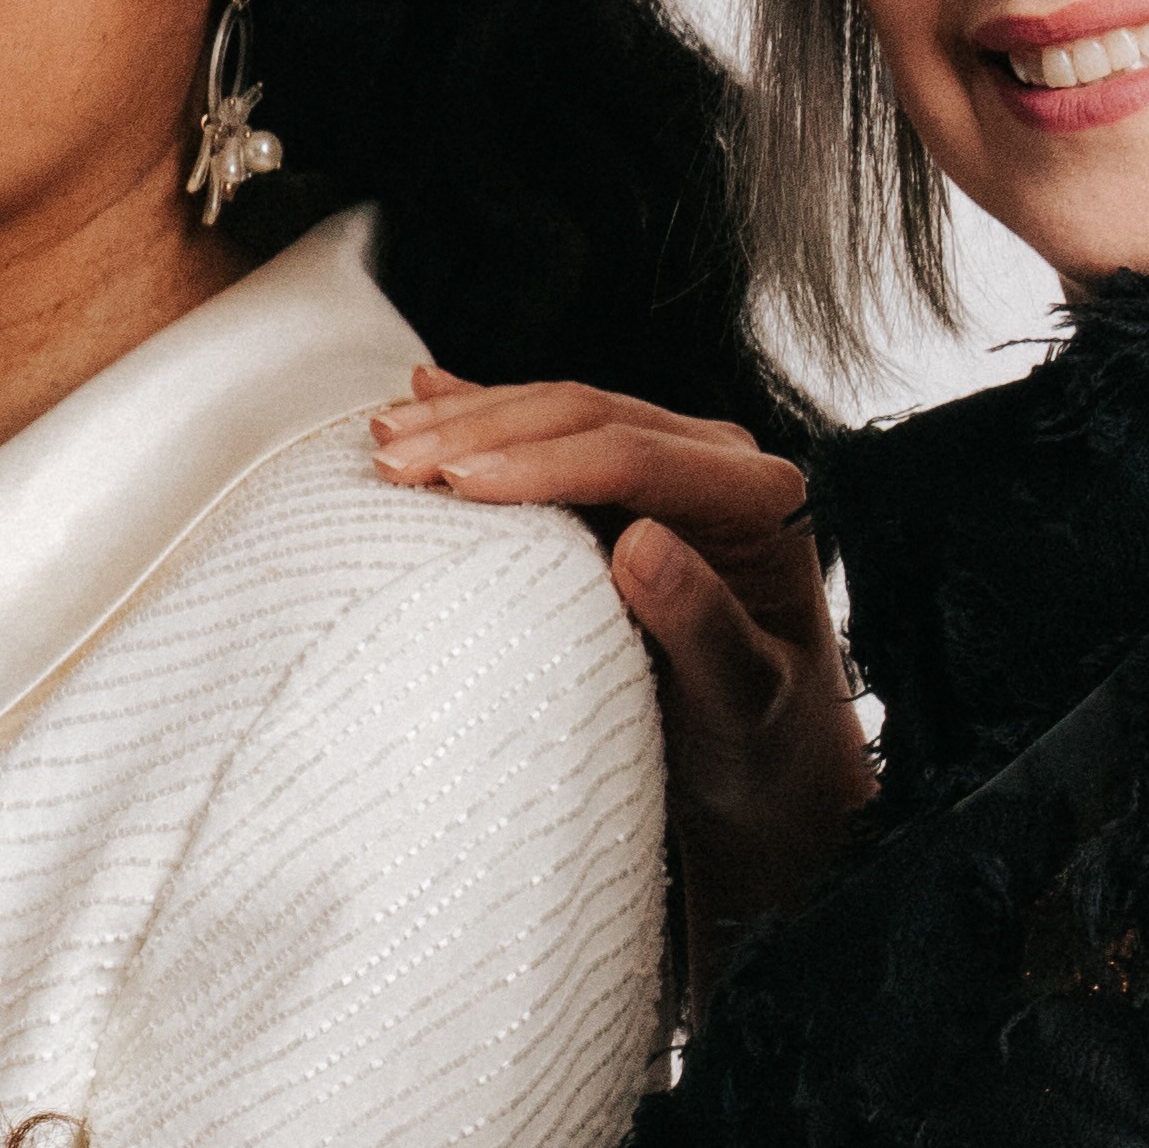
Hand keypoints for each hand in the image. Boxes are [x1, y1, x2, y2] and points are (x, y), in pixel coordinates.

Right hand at [371, 363, 872, 949]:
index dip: (539, 464)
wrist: (766, 750)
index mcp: (759, 500)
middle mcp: (721, 463)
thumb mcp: (740, 698)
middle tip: (392, 462)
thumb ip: (702, 622)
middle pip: (589, 416)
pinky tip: (424, 397)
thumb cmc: (757, 736)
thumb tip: (641, 543)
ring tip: (382, 440)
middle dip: (483, 431)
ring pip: (563, 412)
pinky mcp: (632, 482)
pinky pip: (552, 434)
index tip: (452, 482)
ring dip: (468, 419)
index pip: (633, 456)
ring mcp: (675, 464)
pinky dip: (484, 419)